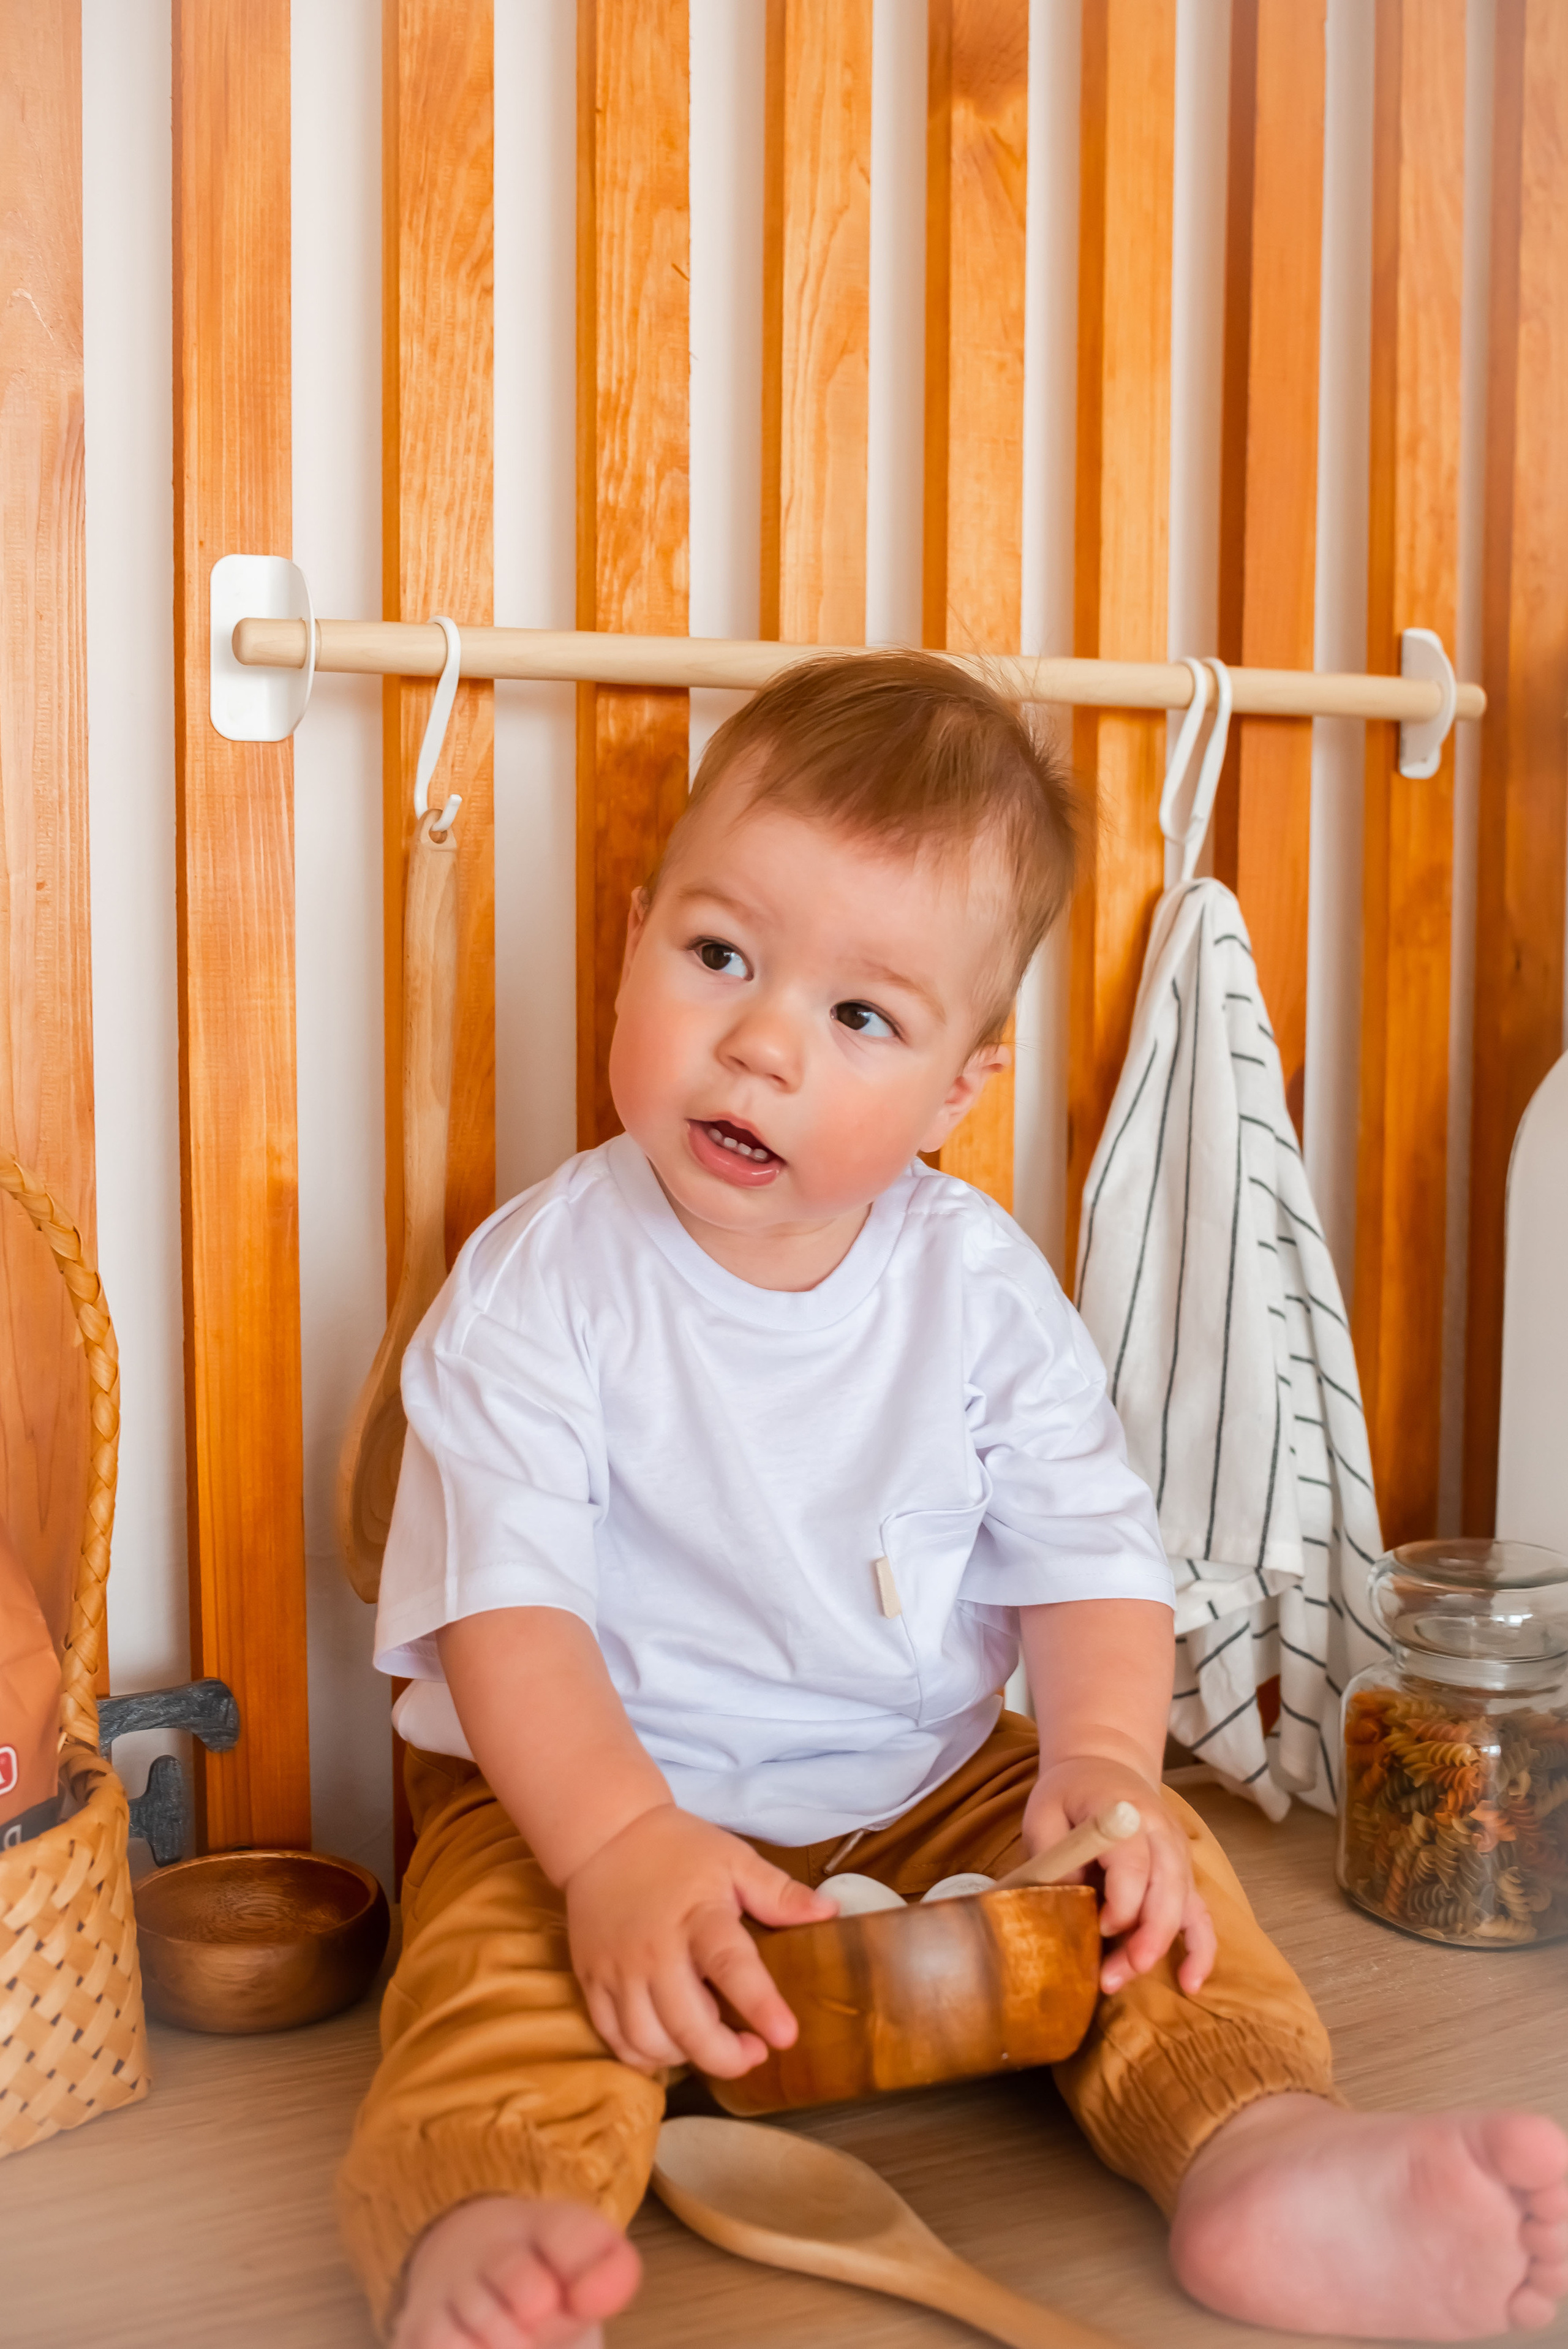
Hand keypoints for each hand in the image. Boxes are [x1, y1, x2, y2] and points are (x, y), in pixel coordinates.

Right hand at [564, 1805, 836, 2077]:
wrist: (604, 1836)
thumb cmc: (677, 1850)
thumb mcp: (733, 1859)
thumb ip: (778, 1892)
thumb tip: (829, 1913)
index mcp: (697, 1916)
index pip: (730, 1965)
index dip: (760, 2004)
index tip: (786, 2036)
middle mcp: (654, 1949)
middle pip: (686, 2023)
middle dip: (725, 2055)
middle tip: (755, 2052)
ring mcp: (618, 1969)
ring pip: (649, 2041)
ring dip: (687, 2057)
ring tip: (712, 2043)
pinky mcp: (591, 1981)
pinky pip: (616, 2039)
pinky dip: (645, 2056)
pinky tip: (670, 2045)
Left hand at [1023, 1756, 1215, 1996]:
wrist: (1104, 1766)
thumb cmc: (1069, 1794)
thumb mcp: (1044, 1813)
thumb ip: (1054, 1854)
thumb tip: (1068, 1902)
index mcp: (1125, 1814)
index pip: (1135, 1865)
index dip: (1120, 1904)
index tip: (1097, 1927)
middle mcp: (1161, 1834)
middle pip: (1166, 1892)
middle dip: (1144, 1940)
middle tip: (1110, 1976)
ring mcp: (1177, 1855)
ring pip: (1183, 1908)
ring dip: (1159, 1949)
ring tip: (1123, 1979)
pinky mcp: (1182, 1875)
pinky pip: (1201, 1915)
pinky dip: (1201, 1950)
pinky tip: (1190, 1983)